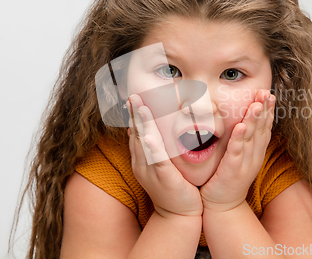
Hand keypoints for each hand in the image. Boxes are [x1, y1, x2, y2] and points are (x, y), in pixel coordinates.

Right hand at [127, 94, 203, 218]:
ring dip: (142, 124)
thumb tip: (146, 132)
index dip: (134, 115)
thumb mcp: (160, 166)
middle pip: (136, 134)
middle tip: (132, 95)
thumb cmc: (172, 188)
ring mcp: (151, 171)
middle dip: (134, 114)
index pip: (135, 133)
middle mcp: (142, 164)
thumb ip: (154, 149)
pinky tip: (149, 136)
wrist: (179, 215)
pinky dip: (152, 147)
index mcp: (141, 159)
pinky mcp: (164, 178)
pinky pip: (157, 160)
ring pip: (144, 143)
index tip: (133, 98)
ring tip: (140, 107)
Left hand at [200, 89, 275, 211]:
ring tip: (256, 104)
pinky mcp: (232, 171)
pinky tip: (241, 127)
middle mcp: (254, 156)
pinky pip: (236, 152)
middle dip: (264, 110)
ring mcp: (245, 164)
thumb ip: (243, 139)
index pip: (265, 127)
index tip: (269, 94)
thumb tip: (244, 120)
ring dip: (254, 120)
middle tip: (267, 92)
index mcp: (256, 151)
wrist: (223, 205)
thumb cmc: (228, 177)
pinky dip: (239, 139)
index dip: (268, 110)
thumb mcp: (240, 156)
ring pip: (251, 138)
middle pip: (261, 129)